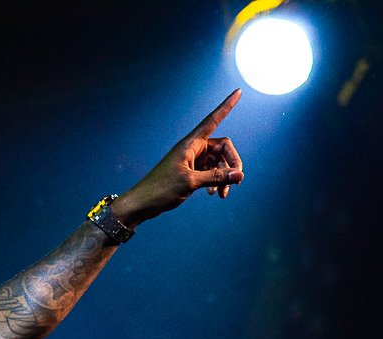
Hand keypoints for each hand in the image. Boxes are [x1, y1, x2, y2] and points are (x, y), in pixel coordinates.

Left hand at [112, 89, 243, 228]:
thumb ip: (215, 177)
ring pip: (219, 162)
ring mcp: (193, 160)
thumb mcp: (190, 182)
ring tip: (222, 194)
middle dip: (232, 163)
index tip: (238, 91)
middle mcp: (193, 149)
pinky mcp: (192, 172)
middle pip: (223, 148)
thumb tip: (239, 175)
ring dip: (224, 177)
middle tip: (237, 180)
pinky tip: (214, 194)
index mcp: (190, 144)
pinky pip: (212, 172)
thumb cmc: (161, 190)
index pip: (213, 120)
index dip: (226, 106)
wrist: (143, 203)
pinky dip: (216, 182)